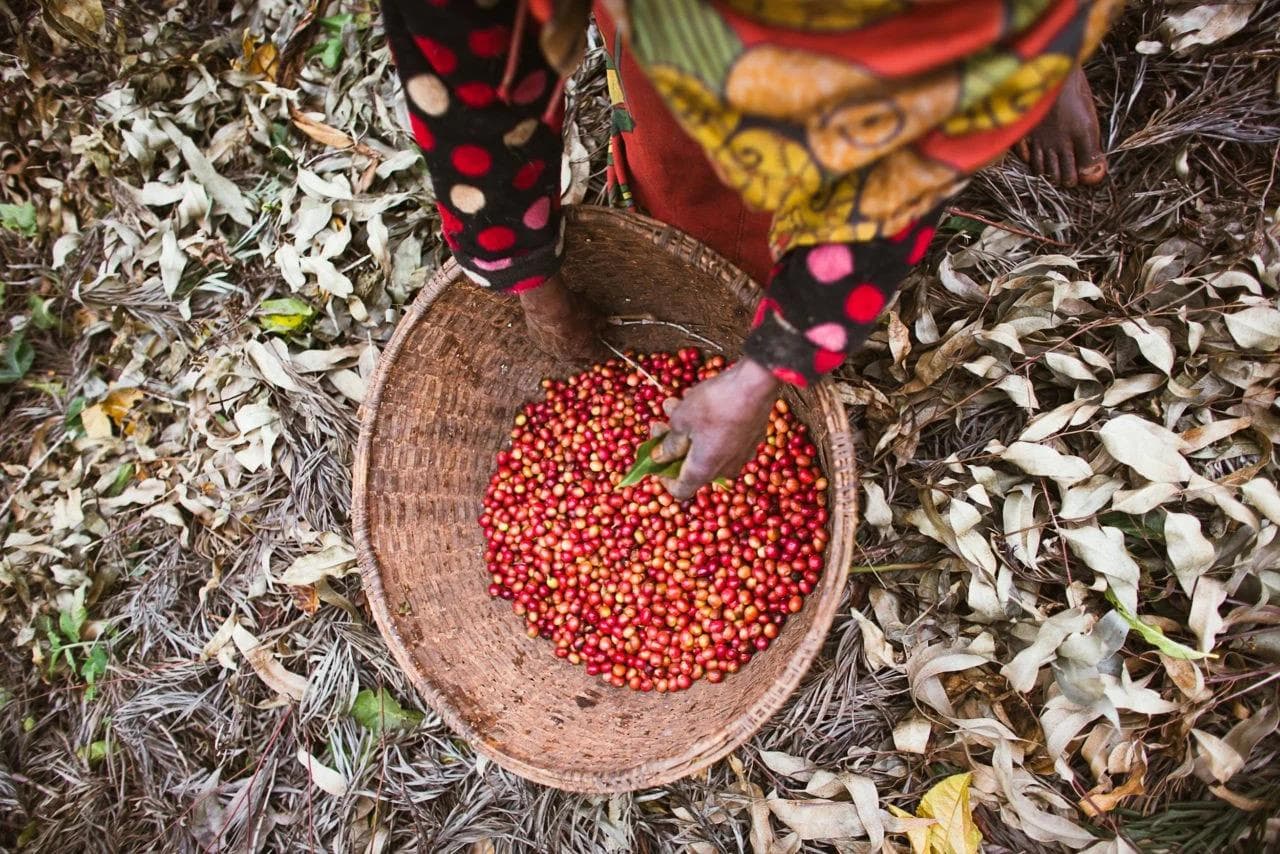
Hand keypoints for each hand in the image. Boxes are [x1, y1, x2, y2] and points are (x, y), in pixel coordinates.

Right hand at [519, 273, 602, 361]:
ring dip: (568, 347)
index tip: (608, 349)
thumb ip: (599, 322)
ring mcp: (551, 350)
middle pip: (580, 360)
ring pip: (562, 353)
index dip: (605, 352)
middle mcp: (568, 356)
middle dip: (586, 354)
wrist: (547, 304)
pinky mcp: (537, 342)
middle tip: (588, 346)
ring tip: (569, 337)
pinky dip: (552, 338)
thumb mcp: (593, 313)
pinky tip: (553, 328)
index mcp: (586, 350)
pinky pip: (548, 343)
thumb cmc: (573, 309)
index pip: (600, 356)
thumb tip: (603, 324)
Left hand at [651, 359, 780, 499]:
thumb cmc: (714, 404)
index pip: (680, 490)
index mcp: (704, 470)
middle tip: (662, 422)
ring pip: (707, 448)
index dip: (663, 477)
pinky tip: (700, 402)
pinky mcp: (752, 439)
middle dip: (673, 444)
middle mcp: (725, 469)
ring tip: (675, 404)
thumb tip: (660, 457)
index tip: (657, 456)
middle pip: (692, 466)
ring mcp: (742, 455)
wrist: (756, 383)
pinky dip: (708, 427)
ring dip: (688, 430)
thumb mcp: (681, 420)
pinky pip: (724, 439)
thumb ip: (669, 443)